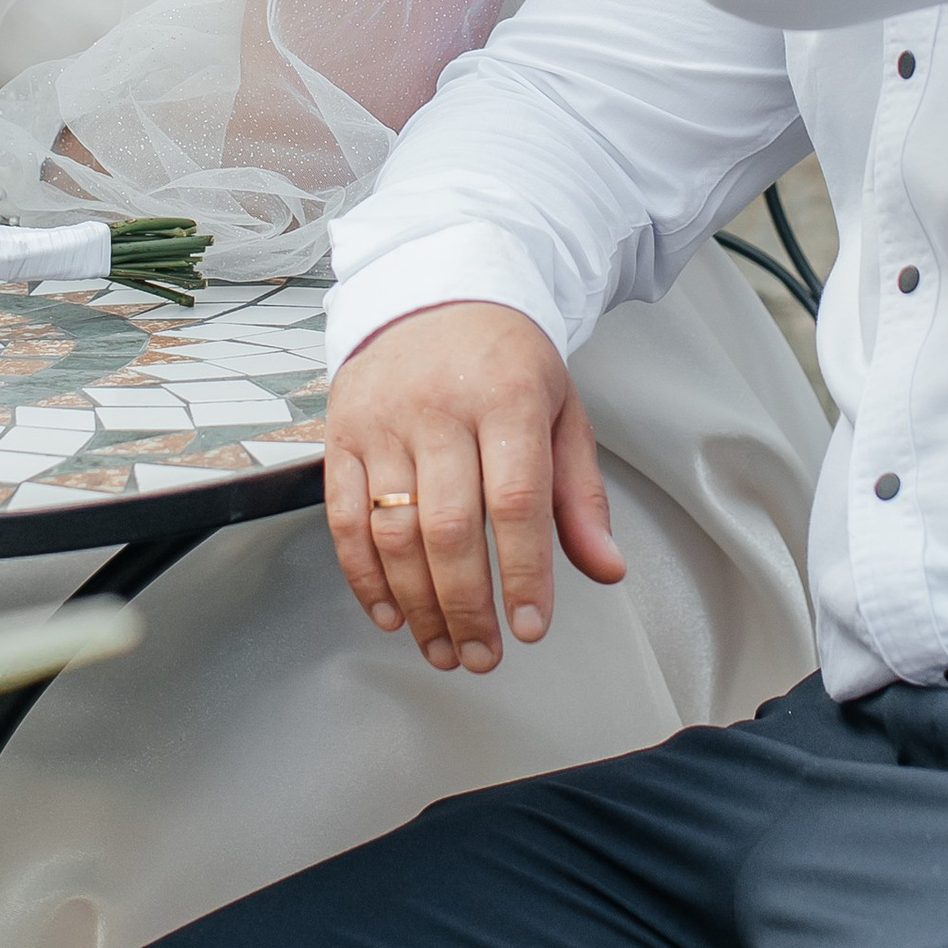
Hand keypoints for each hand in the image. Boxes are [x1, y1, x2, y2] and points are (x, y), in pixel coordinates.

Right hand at [325, 302, 623, 672]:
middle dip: (466, 606)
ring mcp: (382, 421)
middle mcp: (438, 408)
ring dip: (417, 605)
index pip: (516, 500)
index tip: (531, 627)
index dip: (524, 573)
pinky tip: (391, 613)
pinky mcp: (341, 434)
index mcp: (506, 397)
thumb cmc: (505, 360)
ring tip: (443, 648)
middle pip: (448, 527)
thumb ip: (580, 496)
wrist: (434, 291)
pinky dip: (364, 577)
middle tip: (484, 655)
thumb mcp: (562, 412)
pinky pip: (344, 518)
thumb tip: (606, 569)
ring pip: (392, 531)